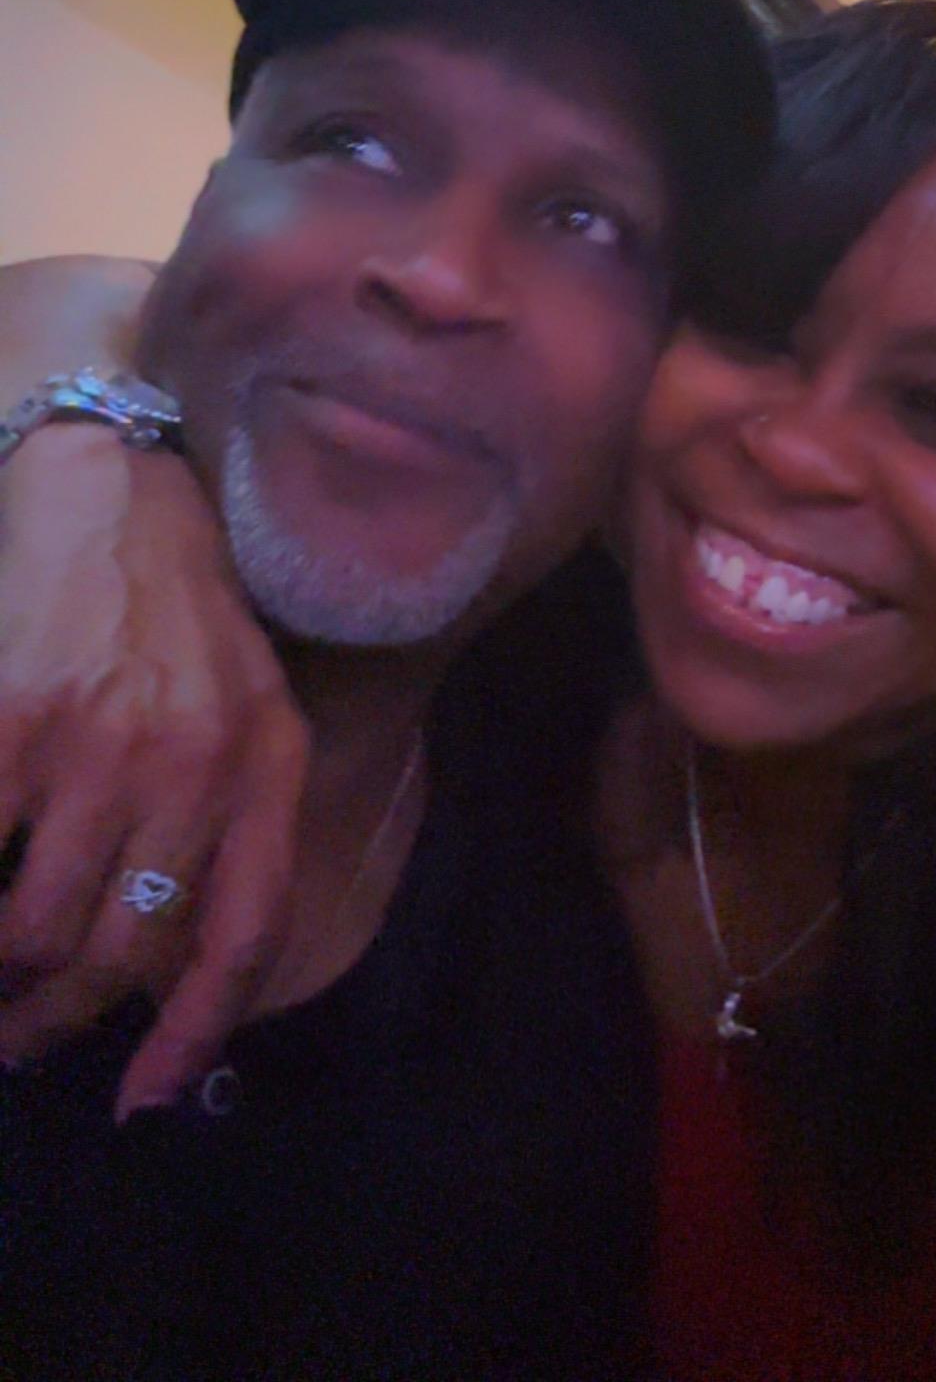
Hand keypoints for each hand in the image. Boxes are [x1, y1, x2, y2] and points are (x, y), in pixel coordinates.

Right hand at [0, 425, 309, 1117]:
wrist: (112, 485)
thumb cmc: (176, 606)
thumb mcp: (246, 701)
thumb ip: (228, 818)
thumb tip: (164, 972)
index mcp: (264, 760)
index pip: (242, 932)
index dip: (191, 1031)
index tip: (141, 1095)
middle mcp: (196, 760)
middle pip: (125, 951)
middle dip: (60, 1015)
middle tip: (19, 1029)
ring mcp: (104, 741)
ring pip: (40, 930)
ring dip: (1, 977)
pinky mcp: (18, 719)